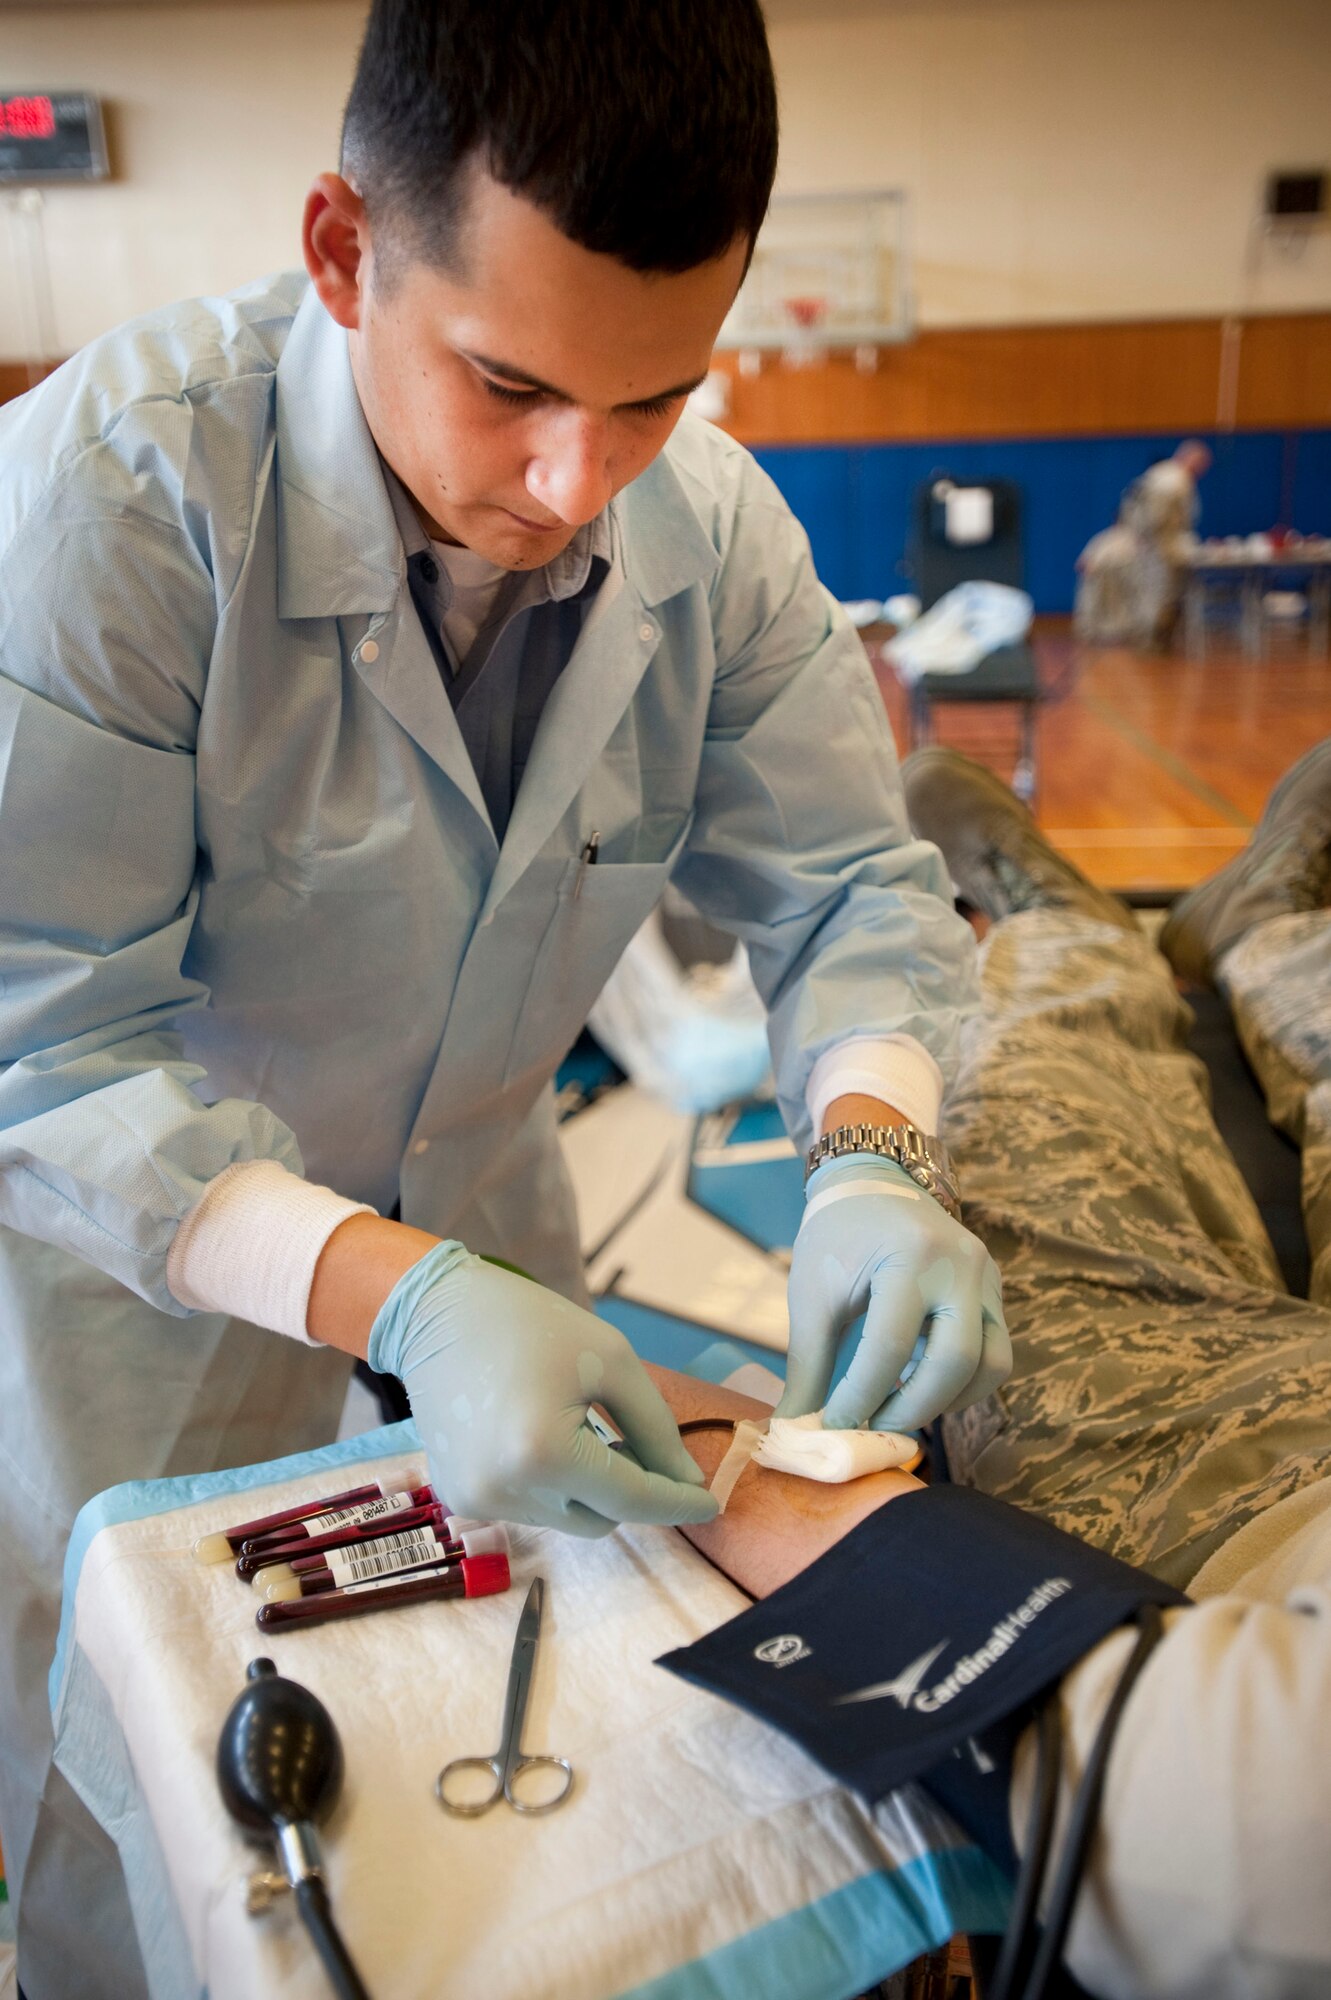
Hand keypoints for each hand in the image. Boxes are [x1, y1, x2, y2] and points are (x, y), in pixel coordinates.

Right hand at [369, 1243, 718, 1537]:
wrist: (436, 1313)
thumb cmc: (531, 1324)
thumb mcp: (610, 1361)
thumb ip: (656, 1429)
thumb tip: (685, 1483)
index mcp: (544, 1454)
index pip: (630, 1499)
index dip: (677, 1503)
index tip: (712, 1501)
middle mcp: (504, 1491)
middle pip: (601, 1519)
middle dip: (627, 1487)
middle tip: (630, 1437)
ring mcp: (475, 1501)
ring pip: (567, 1519)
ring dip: (586, 1486)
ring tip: (574, 1424)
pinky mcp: (458, 1497)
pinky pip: (530, 1508)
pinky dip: (549, 1484)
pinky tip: (537, 1434)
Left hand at [777, 1154, 1010, 1432]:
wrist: (876, 1181)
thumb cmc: (837, 1235)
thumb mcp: (812, 1294)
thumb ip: (807, 1365)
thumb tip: (794, 1432)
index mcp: (910, 1255)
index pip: (890, 1346)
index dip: (861, 1396)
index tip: (835, 1427)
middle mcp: (961, 1265)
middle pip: (955, 1362)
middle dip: (912, 1408)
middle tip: (873, 1428)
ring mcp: (987, 1277)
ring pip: (990, 1365)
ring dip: (946, 1401)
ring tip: (897, 1406)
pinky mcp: (995, 1292)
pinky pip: (995, 1352)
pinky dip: (961, 1382)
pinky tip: (918, 1383)